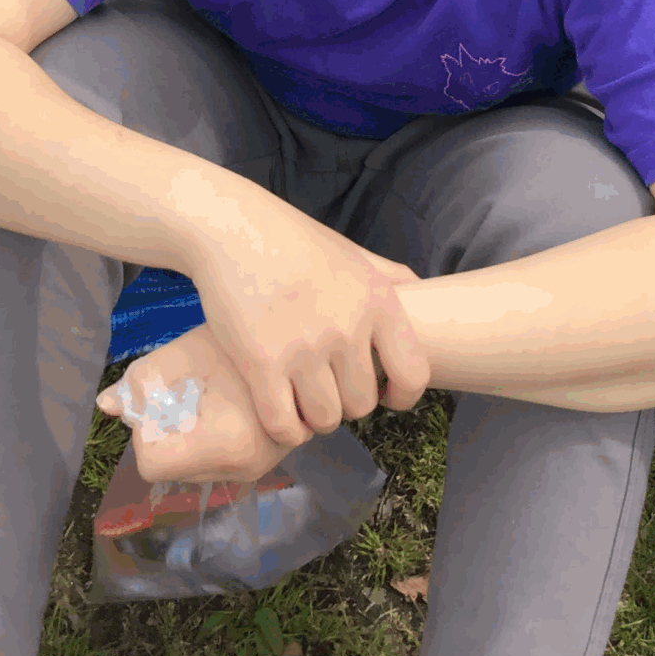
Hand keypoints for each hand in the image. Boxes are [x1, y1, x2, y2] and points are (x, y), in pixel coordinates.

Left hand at [96, 323, 293, 484]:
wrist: (298, 334)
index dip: (146, 429)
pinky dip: (207, 435)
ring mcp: (260, 469)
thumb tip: (105, 406)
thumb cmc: (237, 340)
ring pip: (194, 466)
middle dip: (167, 430)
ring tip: (208, 390)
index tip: (162, 395)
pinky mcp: (267, 460)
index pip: (152, 464)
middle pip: (173, 468)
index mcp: (225, 447)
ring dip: (187, 433)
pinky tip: (222, 400)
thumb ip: (139, 381)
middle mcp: (245, 470)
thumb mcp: (182, 352)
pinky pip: (216, 460)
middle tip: (186, 387)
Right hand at [189, 204, 429, 445]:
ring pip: (326, 419)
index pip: (414, 374)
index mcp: (377, 302)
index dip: (402, 395)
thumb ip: (390, 276)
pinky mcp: (261, 363)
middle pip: (363, 405)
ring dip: (314, 416)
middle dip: (346, 402)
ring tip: (301, 397)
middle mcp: (347, 329)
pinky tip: (278, 409)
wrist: (232, 228)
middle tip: (327, 385)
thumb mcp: (353, 252)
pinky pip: (284, 424)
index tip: (386, 395)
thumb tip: (422, 292)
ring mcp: (304, 349)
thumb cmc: (293, 239)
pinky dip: (285, 427)